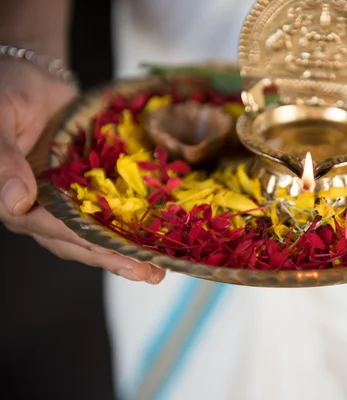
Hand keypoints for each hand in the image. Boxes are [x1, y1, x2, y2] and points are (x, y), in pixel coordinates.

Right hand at [0, 60, 165, 283]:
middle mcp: (38, 206)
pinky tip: (154, 241)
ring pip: (94, 235)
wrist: (30, 76)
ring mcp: (64, 199)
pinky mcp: (85, 188)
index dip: (84, 242)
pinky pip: (107, 213)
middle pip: (77, 240)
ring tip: (157, 270)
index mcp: (10, 196)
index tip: (116, 254)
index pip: (49, 226)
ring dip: (125, 253)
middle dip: (113, 258)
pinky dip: (129, 228)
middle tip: (149, 273)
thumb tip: (17, 204)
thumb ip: (3, 160)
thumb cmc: (5, 89)